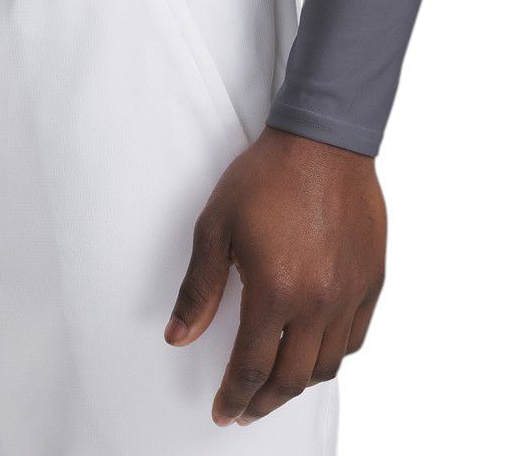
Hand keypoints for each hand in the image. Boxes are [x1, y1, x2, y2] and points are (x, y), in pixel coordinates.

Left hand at [165, 126, 385, 426]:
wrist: (323, 141)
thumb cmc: (266, 176)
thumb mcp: (216, 226)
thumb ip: (199, 289)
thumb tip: (178, 337)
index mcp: (276, 291)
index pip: (252, 367)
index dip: (234, 396)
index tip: (223, 411)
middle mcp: (318, 302)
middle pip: (291, 378)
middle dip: (263, 402)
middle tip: (244, 408)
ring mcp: (350, 294)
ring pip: (326, 365)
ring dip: (297, 383)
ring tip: (275, 384)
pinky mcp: (372, 281)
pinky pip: (354, 339)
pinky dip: (333, 355)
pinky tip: (315, 352)